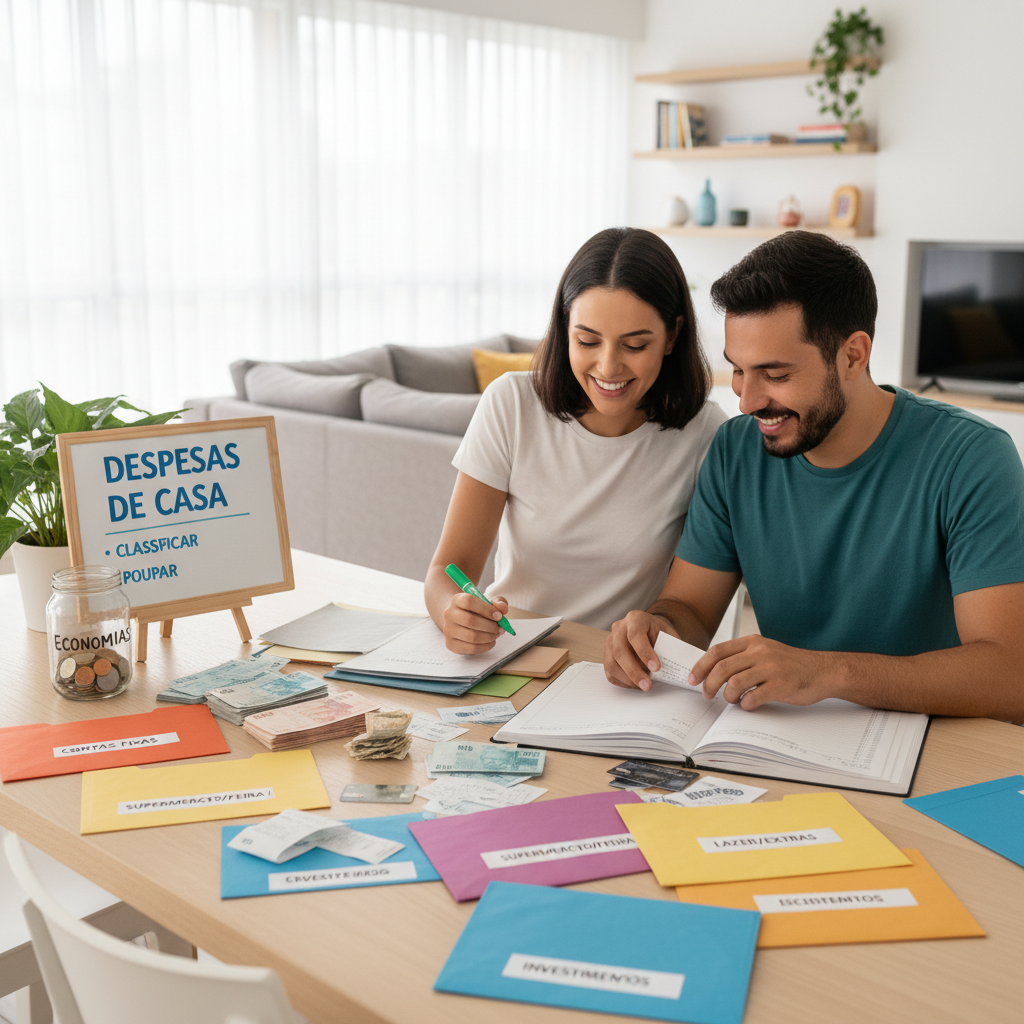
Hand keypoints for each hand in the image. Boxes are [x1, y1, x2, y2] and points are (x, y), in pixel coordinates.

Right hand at [442, 592, 509, 654]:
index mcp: (457, 600)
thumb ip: (498, 602)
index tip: (499, 616)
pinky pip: (471, 648)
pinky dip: (485, 646)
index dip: (486, 609)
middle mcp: (449, 614)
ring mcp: (448, 630)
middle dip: (490, 626)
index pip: (469, 602)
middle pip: (470, 621)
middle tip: (500, 628)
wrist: (459, 621)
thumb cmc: (477, 611)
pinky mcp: (451, 644)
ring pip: (472, 636)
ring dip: (489, 637)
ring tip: (496, 634)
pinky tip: (491, 642)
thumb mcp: (488, 603)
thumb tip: (503, 608)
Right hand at [604, 611, 666, 690]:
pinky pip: (610, 672)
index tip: (656, 668)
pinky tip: (636, 684)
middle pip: (620, 650)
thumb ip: (672, 648)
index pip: (635, 635)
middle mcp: (619, 628)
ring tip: (644, 686)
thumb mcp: (669, 636)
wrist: (649, 631)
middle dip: (634, 671)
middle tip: (648, 685)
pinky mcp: (607, 655)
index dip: (644, 652)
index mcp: (635, 618)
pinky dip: (623, 681)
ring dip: (628, 678)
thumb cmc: (659, 634)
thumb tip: (680, 667)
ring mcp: (610, 642)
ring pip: (612, 663)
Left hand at [689, 635, 839, 709]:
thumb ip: (742, 656)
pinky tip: (748, 705)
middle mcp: (760, 652)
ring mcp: (771, 668)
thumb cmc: (791, 664)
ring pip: (734, 683)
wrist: (823, 670)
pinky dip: (745, 705)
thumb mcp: (765, 650)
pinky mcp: (781, 686)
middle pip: (722, 668)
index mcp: (752, 642)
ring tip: (731, 700)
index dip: (701, 666)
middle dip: (709, 684)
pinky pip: (753, 698)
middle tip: (706, 695)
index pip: (717, 651)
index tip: (693, 679)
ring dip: (727, 696)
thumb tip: (713, 670)